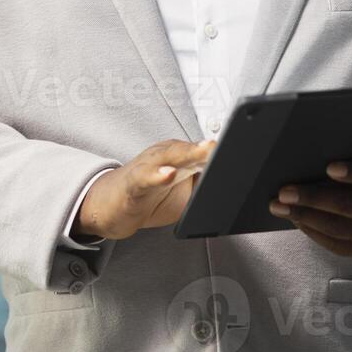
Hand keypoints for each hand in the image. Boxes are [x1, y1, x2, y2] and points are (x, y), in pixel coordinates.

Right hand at [74, 139, 215, 240]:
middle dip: (206, 148)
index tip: (240, 147)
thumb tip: (229, 187)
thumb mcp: (183, 195)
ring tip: (202, 153)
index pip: (203, 151)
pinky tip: (168, 174)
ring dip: (185, 154)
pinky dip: (157, 175)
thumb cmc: (147, 196)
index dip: (219, 152)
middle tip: (222, 145)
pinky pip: (145, 178)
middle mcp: (162, 156)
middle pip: (188, 148)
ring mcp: (147, 167)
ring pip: (167, 157)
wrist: (110, 206)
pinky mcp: (133, 183)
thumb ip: (203, 188)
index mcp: (178, 156)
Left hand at [267, 147, 351, 257]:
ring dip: (304, 216)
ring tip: (278, 205)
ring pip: (338, 228)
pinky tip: (294, 217)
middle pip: (350, 206)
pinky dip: (312, 231)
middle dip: (314, 199)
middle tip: (284, 191)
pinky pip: (335, 244)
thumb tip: (329, 141)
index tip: (328, 167)